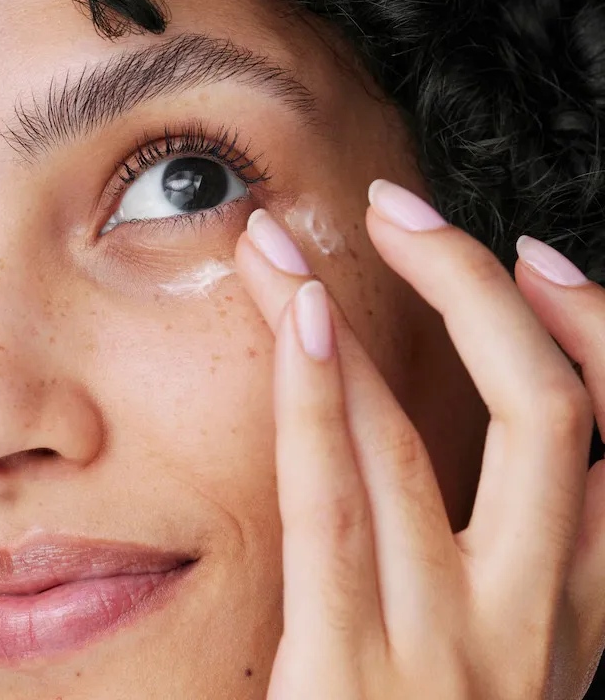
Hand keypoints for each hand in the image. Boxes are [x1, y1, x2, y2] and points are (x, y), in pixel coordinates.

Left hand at [234, 179, 604, 699]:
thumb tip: (529, 447)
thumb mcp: (516, 656)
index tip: (531, 257)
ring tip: (288, 245)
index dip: (593, 331)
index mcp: (584, 612)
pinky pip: (336, 508)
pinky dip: (318, 403)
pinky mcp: (350, 677)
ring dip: (345, 319)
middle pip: (541, 412)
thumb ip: (529, 561)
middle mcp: (537, 622)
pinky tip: (300, 323)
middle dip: (475, 289)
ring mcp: (450, 652)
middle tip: (402, 208)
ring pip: (413, 440)